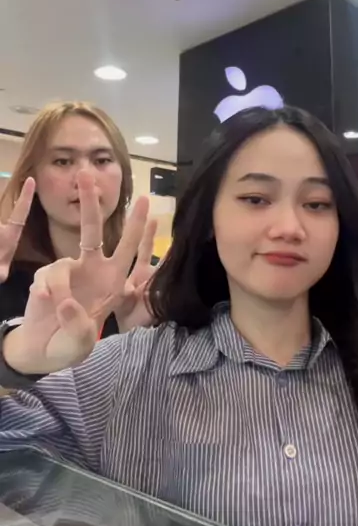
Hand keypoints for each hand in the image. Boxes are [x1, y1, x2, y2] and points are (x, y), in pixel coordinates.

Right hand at [3, 170, 148, 374]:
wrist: (45, 350)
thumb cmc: (72, 343)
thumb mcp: (82, 342)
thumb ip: (78, 326)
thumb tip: (66, 302)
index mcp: (113, 280)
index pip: (130, 249)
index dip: (139, 227)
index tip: (146, 202)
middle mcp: (92, 269)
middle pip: (91, 230)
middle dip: (89, 203)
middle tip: (86, 175)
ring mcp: (67, 272)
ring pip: (62, 265)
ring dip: (59, 289)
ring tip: (59, 312)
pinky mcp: (44, 277)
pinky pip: (45, 280)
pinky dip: (45, 295)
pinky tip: (46, 306)